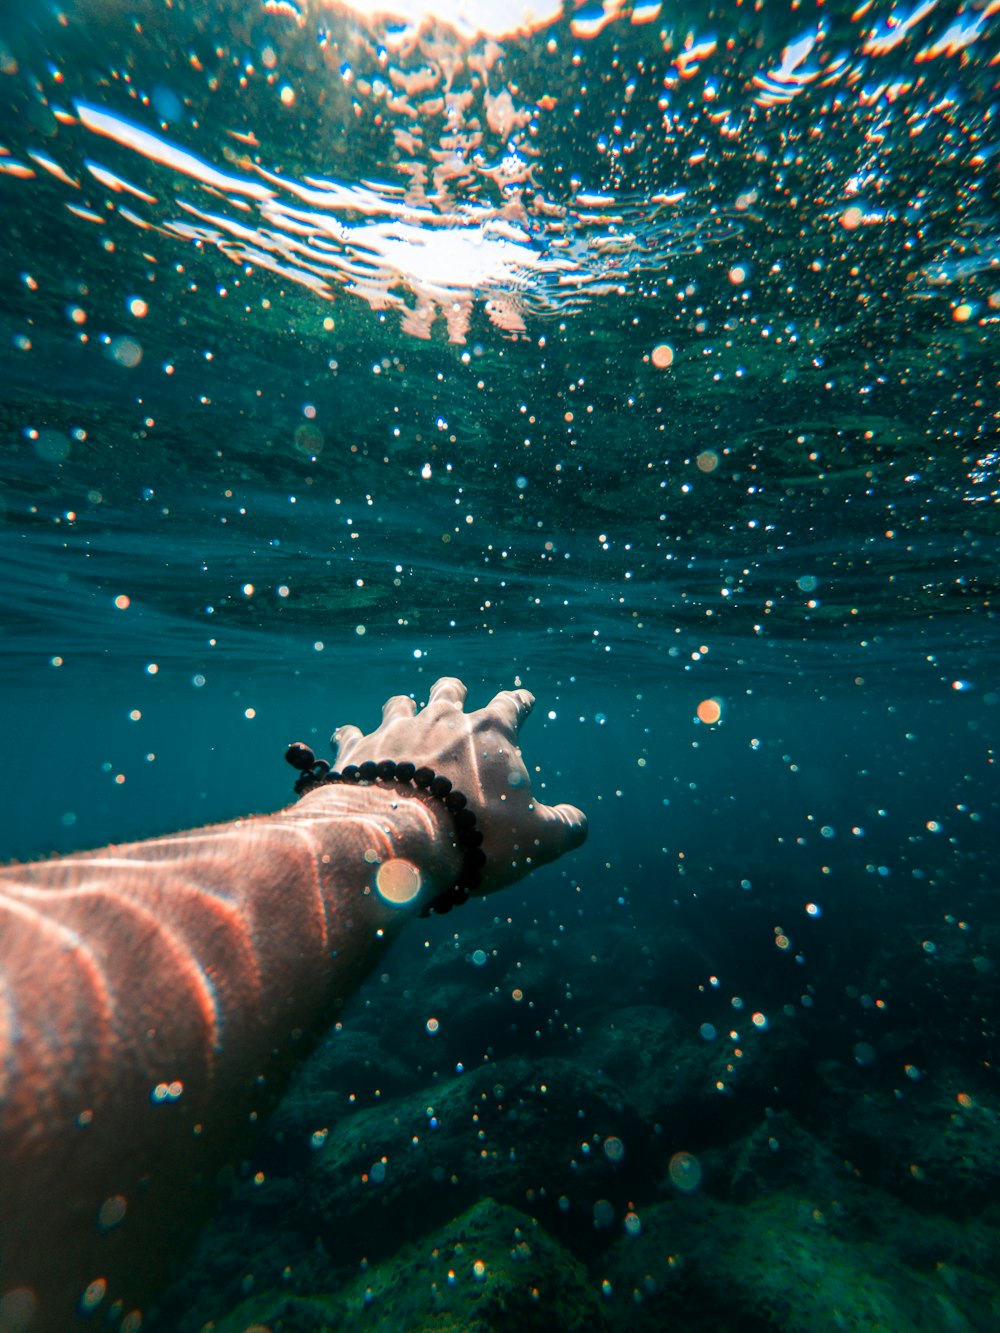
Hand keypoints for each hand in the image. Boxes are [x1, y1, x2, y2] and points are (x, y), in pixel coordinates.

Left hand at [330, 677, 586, 893]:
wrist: (398, 843)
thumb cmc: (477, 837)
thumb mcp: (539, 840)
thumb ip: (565, 826)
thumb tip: (578, 823)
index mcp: (491, 731)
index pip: (512, 705)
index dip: (520, 702)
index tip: (524, 699)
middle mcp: (443, 719)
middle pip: (450, 692)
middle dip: (455, 693)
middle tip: (456, 694)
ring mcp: (395, 731)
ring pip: (399, 703)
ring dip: (404, 707)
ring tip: (403, 711)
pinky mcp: (356, 752)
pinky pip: (349, 734)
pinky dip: (350, 736)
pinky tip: (347, 739)